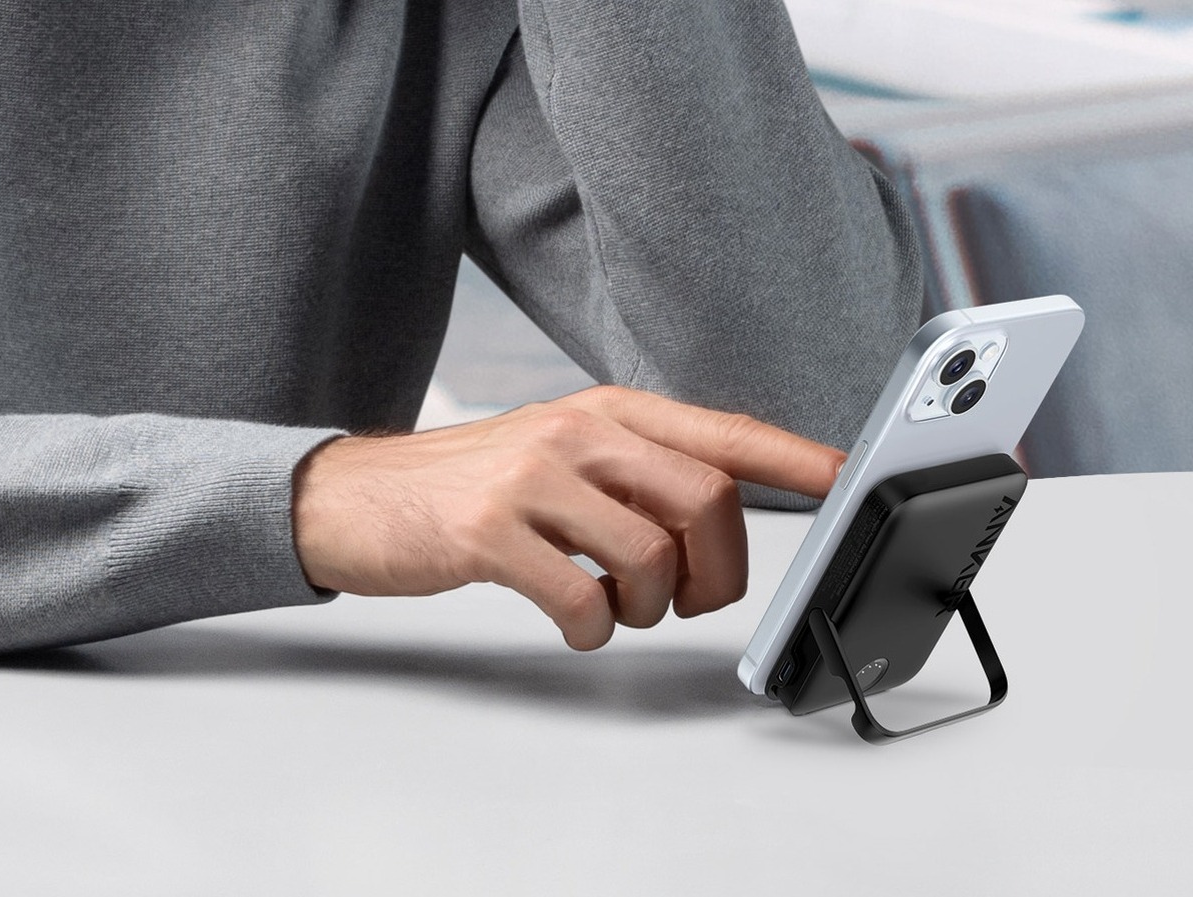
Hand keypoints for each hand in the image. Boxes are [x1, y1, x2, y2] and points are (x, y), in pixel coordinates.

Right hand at [292, 385, 842, 649]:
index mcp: (602, 412)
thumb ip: (632, 468)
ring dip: (651, 607)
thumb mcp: (555, 450)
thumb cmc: (464, 484)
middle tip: (689, 599)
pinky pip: (583, 600)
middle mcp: (575, 433)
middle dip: (717, 570)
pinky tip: (572, 619)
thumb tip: (717, 514)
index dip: (793, 458)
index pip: (721, 431)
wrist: (352, 497)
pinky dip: (592, 629)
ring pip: (652, 557)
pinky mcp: (491, 533)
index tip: (844, 479)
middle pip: (705, 501)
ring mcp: (531, 479)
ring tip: (614, 606)